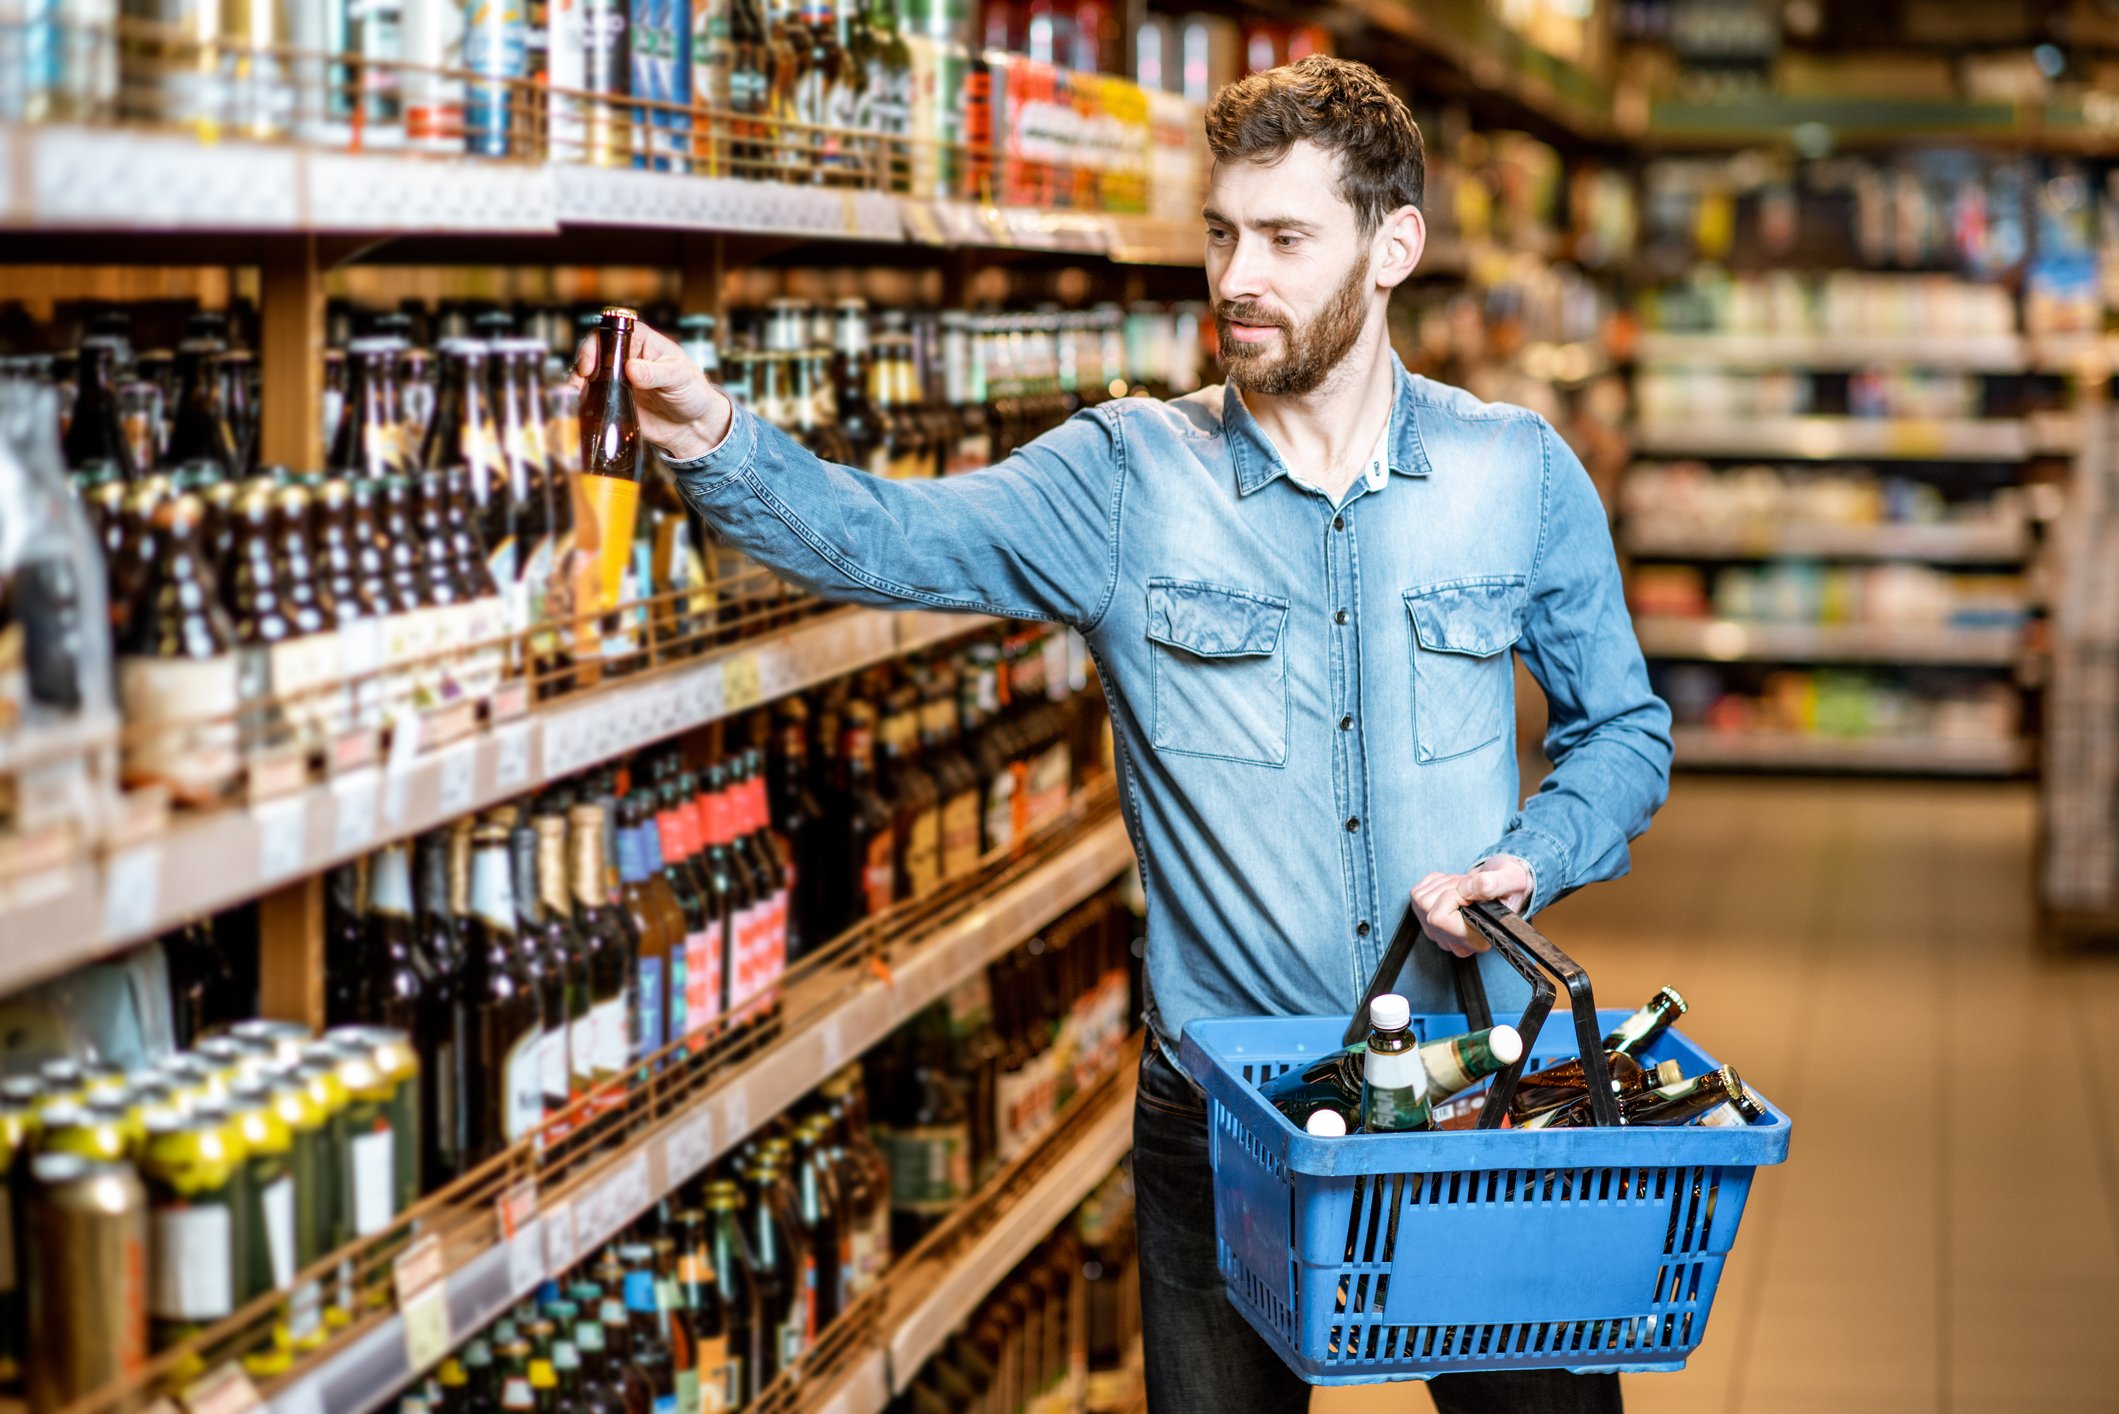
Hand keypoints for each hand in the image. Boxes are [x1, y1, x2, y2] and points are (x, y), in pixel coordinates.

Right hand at [568, 318, 731, 461]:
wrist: (693, 426)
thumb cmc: (693, 392)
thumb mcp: (679, 378)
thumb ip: (656, 373)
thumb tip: (631, 368)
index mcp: (641, 340)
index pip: (611, 332)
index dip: (596, 345)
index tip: (591, 364)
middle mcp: (625, 356)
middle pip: (593, 352)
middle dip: (582, 364)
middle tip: (582, 381)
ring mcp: (617, 378)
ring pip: (588, 374)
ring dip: (577, 382)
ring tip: (576, 394)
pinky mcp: (613, 399)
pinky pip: (592, 396)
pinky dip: (583, 400)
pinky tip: (582, 406)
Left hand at [1409, 857, 1532, 957]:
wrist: (1503, 882)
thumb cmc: (1510, 884)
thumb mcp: (1512, 878)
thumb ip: (1494, 883)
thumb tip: (1468, 889)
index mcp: (1477, 940)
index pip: (1440, 920)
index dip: (1453, 898)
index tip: (1470, 893)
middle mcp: (1454, 942)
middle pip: (1427, 909)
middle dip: (1449, 888)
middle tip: (1470, 887)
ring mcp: (1438, 933)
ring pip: (1421, 899)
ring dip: (1444, 884)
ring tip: (1465, 887)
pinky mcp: (1426, 919)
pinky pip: (1418, 892)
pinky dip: (1436, 882)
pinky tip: (1454, 887)